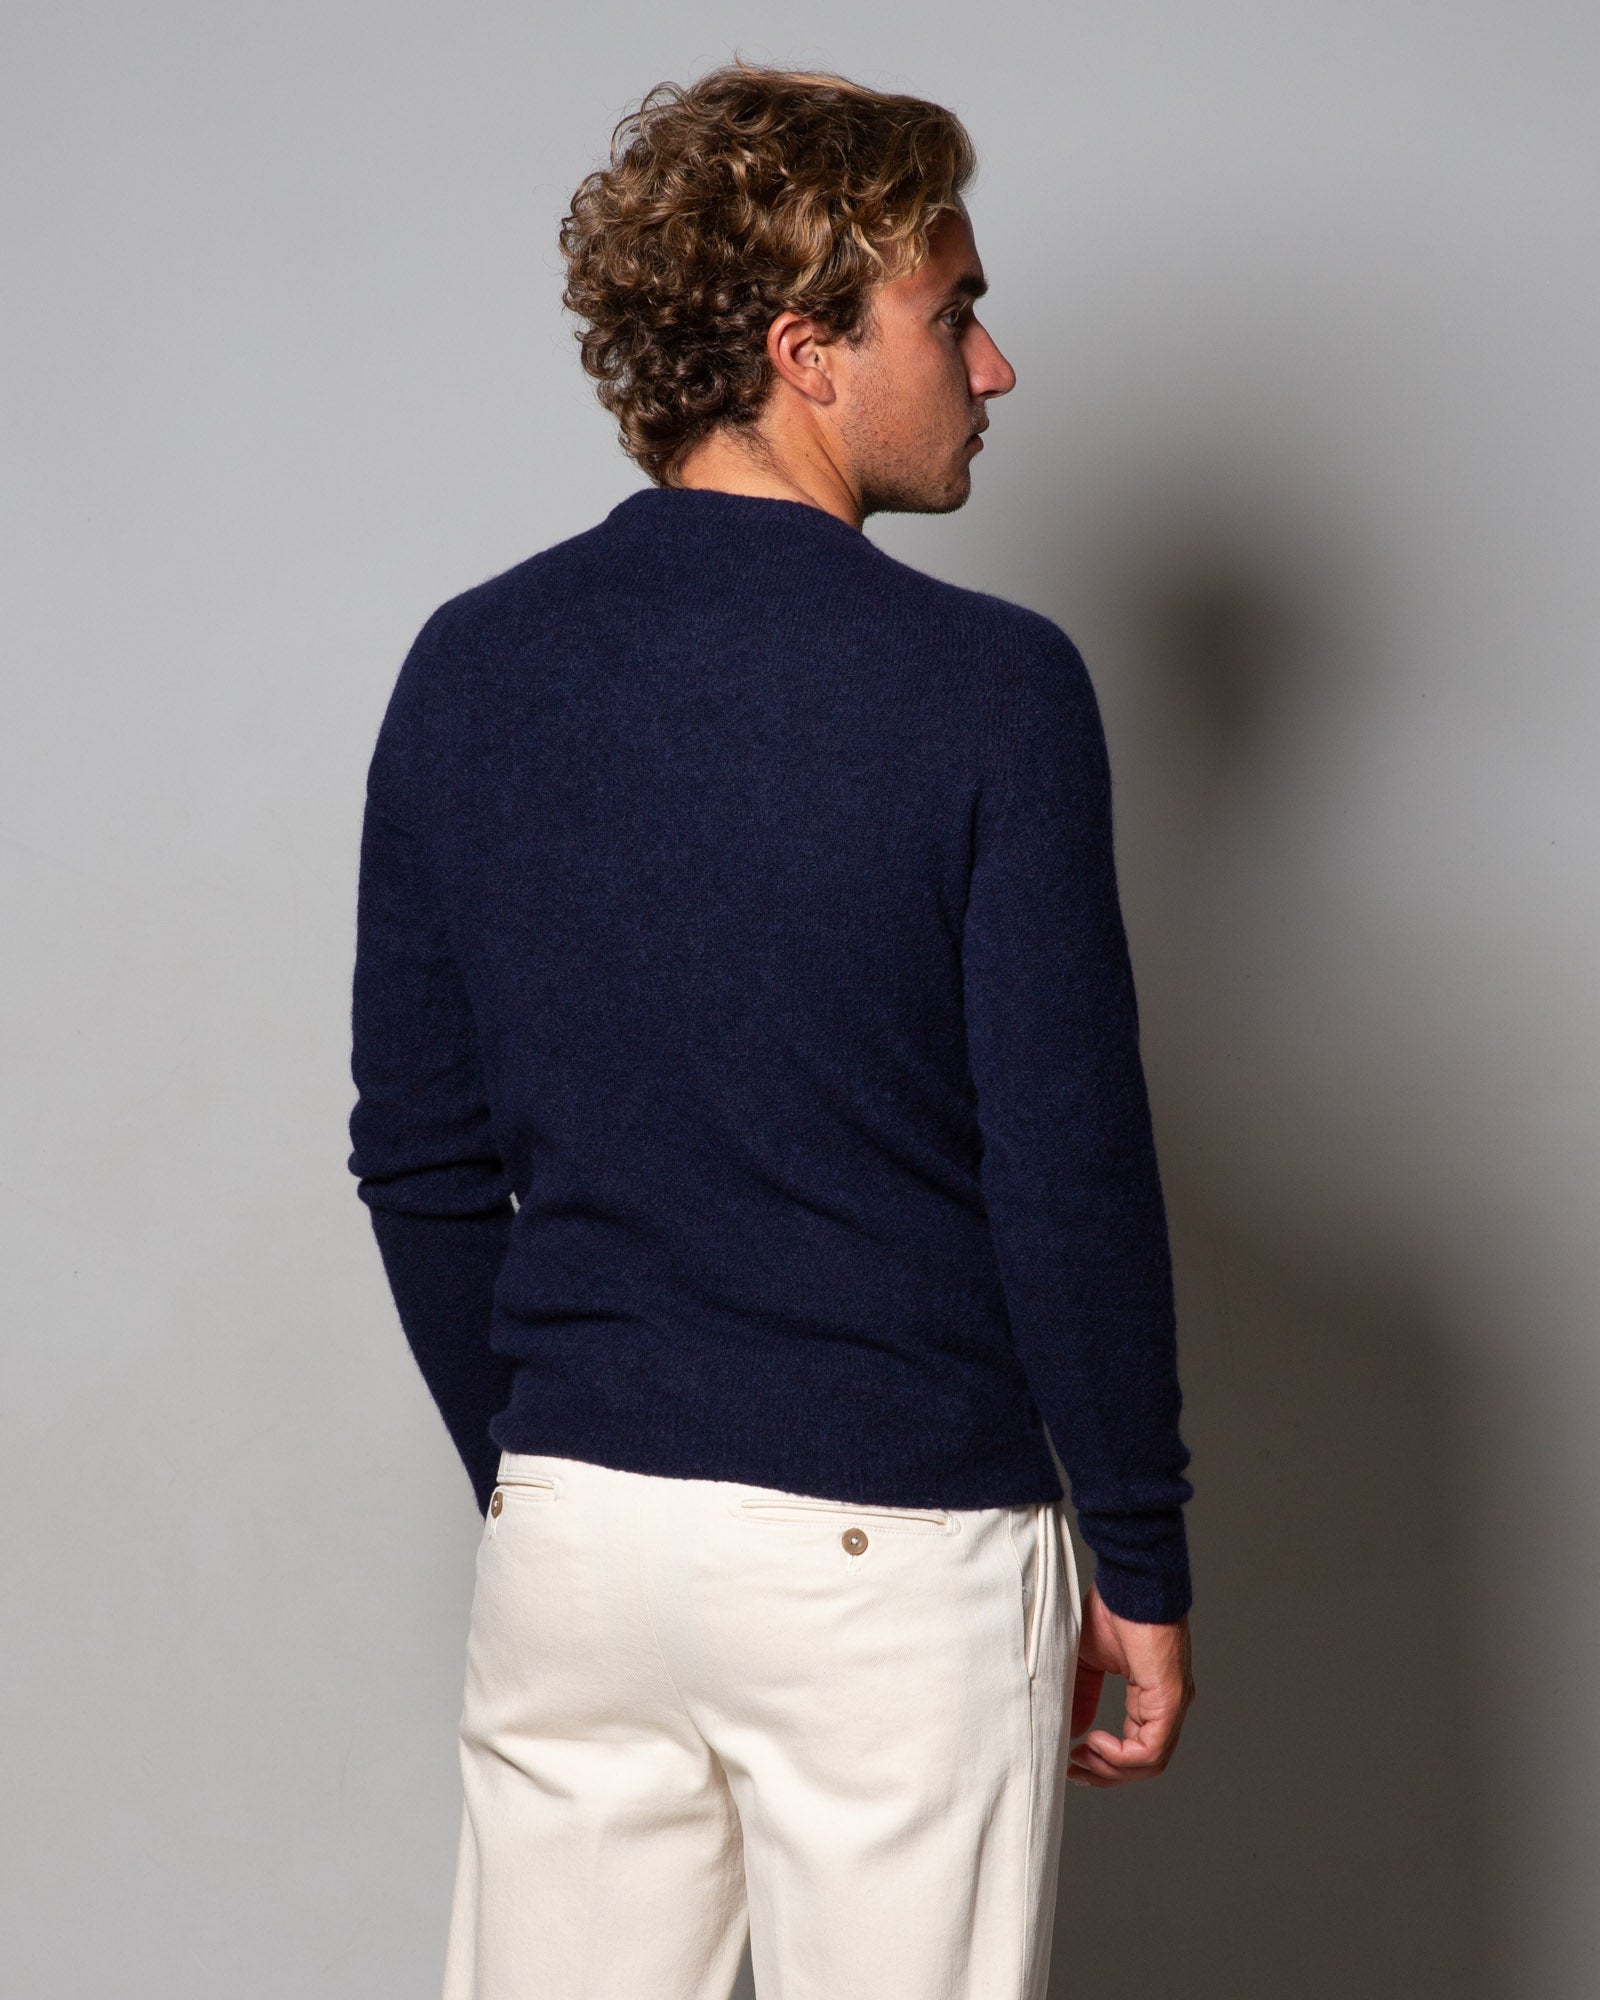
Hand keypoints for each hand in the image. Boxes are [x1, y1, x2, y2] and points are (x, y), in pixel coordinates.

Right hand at [1067, 1585, 1193, 1786]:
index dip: (1105, 1761)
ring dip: (1111, 1769)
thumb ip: (1083, 1697)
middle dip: (1105, 1773)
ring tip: (1081, 1758)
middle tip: (1074, 1771)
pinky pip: (1150, 1748)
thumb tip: (1073, 1732)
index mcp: (1153, 1694)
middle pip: (1145, 1762)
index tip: (1073, 1760)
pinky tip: (1094, 1742)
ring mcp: (1172, 1703)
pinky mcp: (1169, 1699)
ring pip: (1150, 1762)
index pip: (1137, 1745)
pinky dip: (1121, 1755)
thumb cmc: (1113, 1609)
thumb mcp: (1088, 1661)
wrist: (1129, 1582)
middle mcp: (1168, 1704)